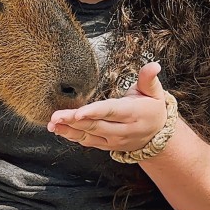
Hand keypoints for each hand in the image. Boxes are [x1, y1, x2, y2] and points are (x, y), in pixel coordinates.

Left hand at [47, 62, 168, 150]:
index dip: (93, 112)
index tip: (78, 113)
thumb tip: (153, 64)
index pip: (110, 112)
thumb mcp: (154, 92)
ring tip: (52, 123)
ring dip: (68, 130)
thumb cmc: (152, 109)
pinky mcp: (105, 145)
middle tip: (55, 116)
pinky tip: (58, 129)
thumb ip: (148, 78)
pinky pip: (87, 141)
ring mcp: (113, 140)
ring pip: (88, 134)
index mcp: (133, 114)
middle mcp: (122, 129)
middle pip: (94, 124)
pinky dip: (72, 136)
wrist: (157, 136)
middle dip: (72, 121)